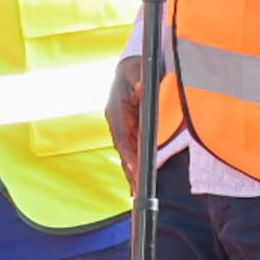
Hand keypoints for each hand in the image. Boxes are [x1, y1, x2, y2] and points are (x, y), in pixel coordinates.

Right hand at [105, 55, 143, 188]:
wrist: (132, 67)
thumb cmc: (136, 68)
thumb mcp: (139, 70)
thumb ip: (141, 80)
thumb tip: (143, 88)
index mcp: (116, 110)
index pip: (122, 135)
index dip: (128, 153)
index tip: (135, 168)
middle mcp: (117, 122)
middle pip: (124, 150)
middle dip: (130, 170)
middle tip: (138, 191)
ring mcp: (123, 128)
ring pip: (128, 154)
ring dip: (132, 172)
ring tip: (138, 192)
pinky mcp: (131, 131)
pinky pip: (133, 151)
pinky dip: (136, 165)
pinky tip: (139, 181)